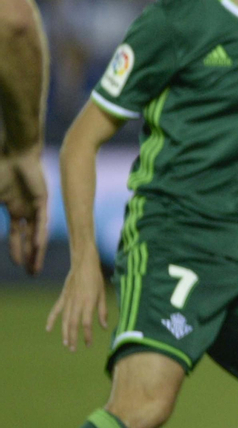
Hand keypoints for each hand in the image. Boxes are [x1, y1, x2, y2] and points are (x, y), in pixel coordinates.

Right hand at [0, 146, 47, 273]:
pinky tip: (38, 247)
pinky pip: (41, 220)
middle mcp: (26, 208)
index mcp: (14, 207)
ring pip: (37, 233)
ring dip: (36, 251)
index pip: (16, 235)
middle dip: (30, 256)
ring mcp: (35, 204)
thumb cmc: (0, 171)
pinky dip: (38, 234)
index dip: (16, 250)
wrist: (14, 153)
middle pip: (29, 238)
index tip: (19, 265)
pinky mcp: (42, 199)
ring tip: (35, 269)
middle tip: (32, 274)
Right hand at [46, 260, 106, 350]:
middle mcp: (77, 303)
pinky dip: (51, 320)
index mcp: (89, 303)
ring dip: (64, 333)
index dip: (87, 336)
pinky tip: (48, 329)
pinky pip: (55, 310)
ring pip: (64, 320)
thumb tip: (104, 326)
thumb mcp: (103, 294)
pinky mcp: (63, 297)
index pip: (87, 324)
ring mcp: (68, 300)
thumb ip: (103, 311)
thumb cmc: (96, 279)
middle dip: (73, 338)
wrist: (84, 264)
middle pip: (73, 325)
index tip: (88, 345)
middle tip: (73, 350)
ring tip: (65, 344)